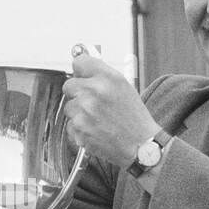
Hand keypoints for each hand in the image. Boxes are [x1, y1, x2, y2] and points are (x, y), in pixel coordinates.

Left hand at [61, 45, 159, 167]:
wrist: (140, 146)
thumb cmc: (134, 119)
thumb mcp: (124, 88)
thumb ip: (103, 76)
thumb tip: (83, 70)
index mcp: (108, 77)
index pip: (79, 62)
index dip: (81, 71)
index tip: (83, 76)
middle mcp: (94, 91)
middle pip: (69, 85)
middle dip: (77, 93)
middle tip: (92, 103)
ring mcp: (84, 110)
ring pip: (68, 106)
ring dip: (78, 113)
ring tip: (97, 119)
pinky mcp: (78, 128)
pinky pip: (70, 124)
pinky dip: (79, 129)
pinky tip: (95, 130)